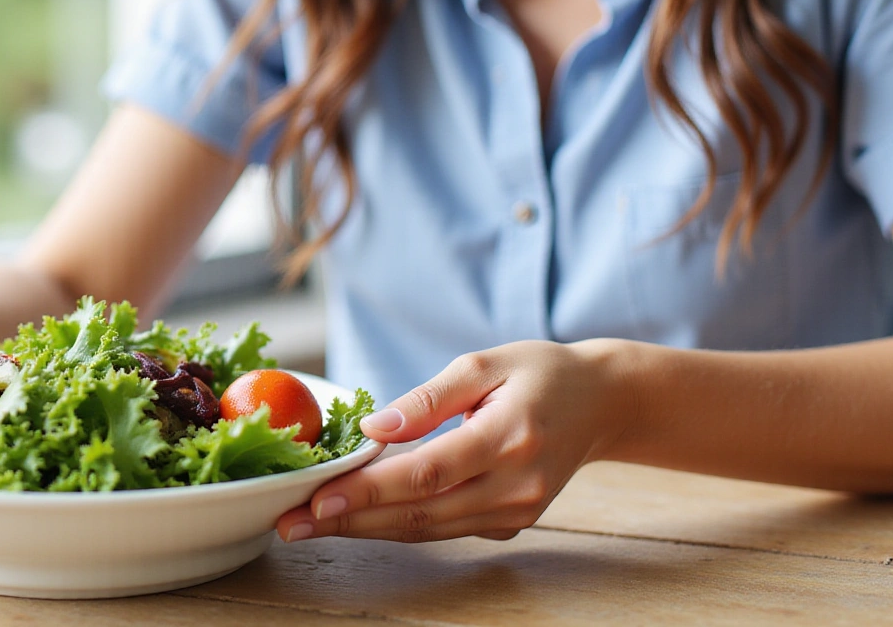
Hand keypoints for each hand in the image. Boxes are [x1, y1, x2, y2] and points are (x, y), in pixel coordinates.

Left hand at [276, 340, 629, 542]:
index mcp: (509, 436)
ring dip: (365, 530)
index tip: (318, 498)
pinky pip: (445, 529)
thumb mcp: (484, 363)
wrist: (602, 403)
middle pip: (420, 513)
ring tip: (309, 524)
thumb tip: (374, 426)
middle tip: (290, 523)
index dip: (369, 490)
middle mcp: (515, 484)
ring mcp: (517, 511)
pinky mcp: (512, 523)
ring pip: (429, 529)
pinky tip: (356, 519)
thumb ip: (428, 397)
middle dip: (350, 521)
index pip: (427, 472)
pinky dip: (398, 526)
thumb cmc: (540, 373)